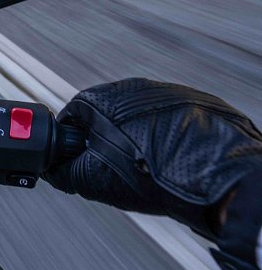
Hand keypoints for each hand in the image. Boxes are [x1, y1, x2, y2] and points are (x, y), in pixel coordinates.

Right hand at [45, 78, 261, 238]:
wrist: (217, 178)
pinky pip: (170, 119)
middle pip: (106, 114)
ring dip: (137, 138)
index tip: (77, 161)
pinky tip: (170, 161)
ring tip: (146, 168)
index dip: (72, 143)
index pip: (73, 116)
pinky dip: (166, 138)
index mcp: (101, 99)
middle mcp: (133, 87)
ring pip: (139, 117)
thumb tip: (51, 171)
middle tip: (113, 169)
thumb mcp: (94, 181)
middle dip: (106, 140)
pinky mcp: (197, 102)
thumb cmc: (154, 176)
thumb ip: (63, 172)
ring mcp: (168, 93)